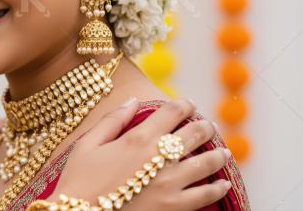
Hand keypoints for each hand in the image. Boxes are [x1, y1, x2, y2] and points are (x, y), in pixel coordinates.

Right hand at [49, 98, 230, 210]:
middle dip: (205, 126)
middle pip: (195, 133)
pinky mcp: (175, 206)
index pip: (172, 112)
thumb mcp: (87, 145)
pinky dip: (218, 188)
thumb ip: (112, 120)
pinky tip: (223, 184)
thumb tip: (134, 101)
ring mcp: (170, 183)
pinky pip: (206, 195)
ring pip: (207, 163)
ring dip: (218, 154)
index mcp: (138, 138)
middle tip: (209, 126)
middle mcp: (159, 157)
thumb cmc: (78, 181)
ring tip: (224, 152)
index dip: (184, 104)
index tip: (189, 105)